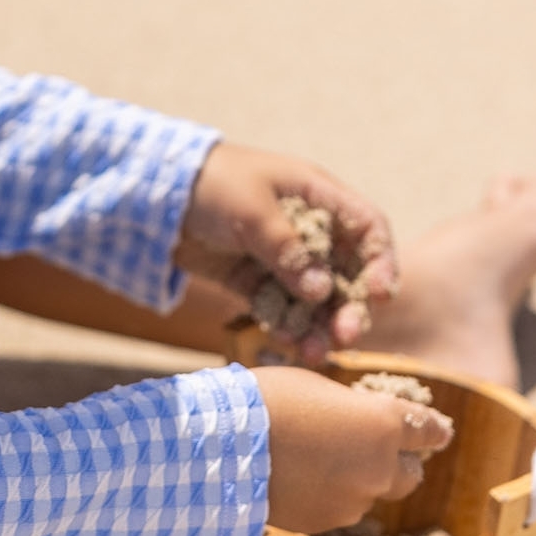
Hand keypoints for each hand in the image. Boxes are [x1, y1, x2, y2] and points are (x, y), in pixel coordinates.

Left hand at [174, 144, 397, 359]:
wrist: (154, 193)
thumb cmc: (212, 183)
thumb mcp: (252, 209)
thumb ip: (287, 249)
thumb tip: (320, 291)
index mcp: (316, 197)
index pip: (367, 229)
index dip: (381, 260)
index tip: (381, 294)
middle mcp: (306, 229)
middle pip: (345, 272)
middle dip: (349, 305)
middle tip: (347, 335)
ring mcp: (280, 257)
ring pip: (313, 298)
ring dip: (320, 325)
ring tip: (317, 351)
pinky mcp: (252, 279)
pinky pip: (279, 307)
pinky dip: (286, 326)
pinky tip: (289, 344)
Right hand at [258, 366, 454, 533]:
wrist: (224, 449)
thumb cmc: (268, 402)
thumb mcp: (316, 388)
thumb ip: (348, 409)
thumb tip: (354, 421)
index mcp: (383, 424)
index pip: (427, 430)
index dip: (434, 429)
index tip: (439, 431)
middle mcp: (380, 468)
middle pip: (410, 474)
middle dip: (398, 462)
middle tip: (375, 449)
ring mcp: (355, 500)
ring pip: (369, 493)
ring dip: (356, 479)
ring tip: (317, 462)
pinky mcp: (327, 522)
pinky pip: (338, 508)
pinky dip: (328, 495)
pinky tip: (299, 479)